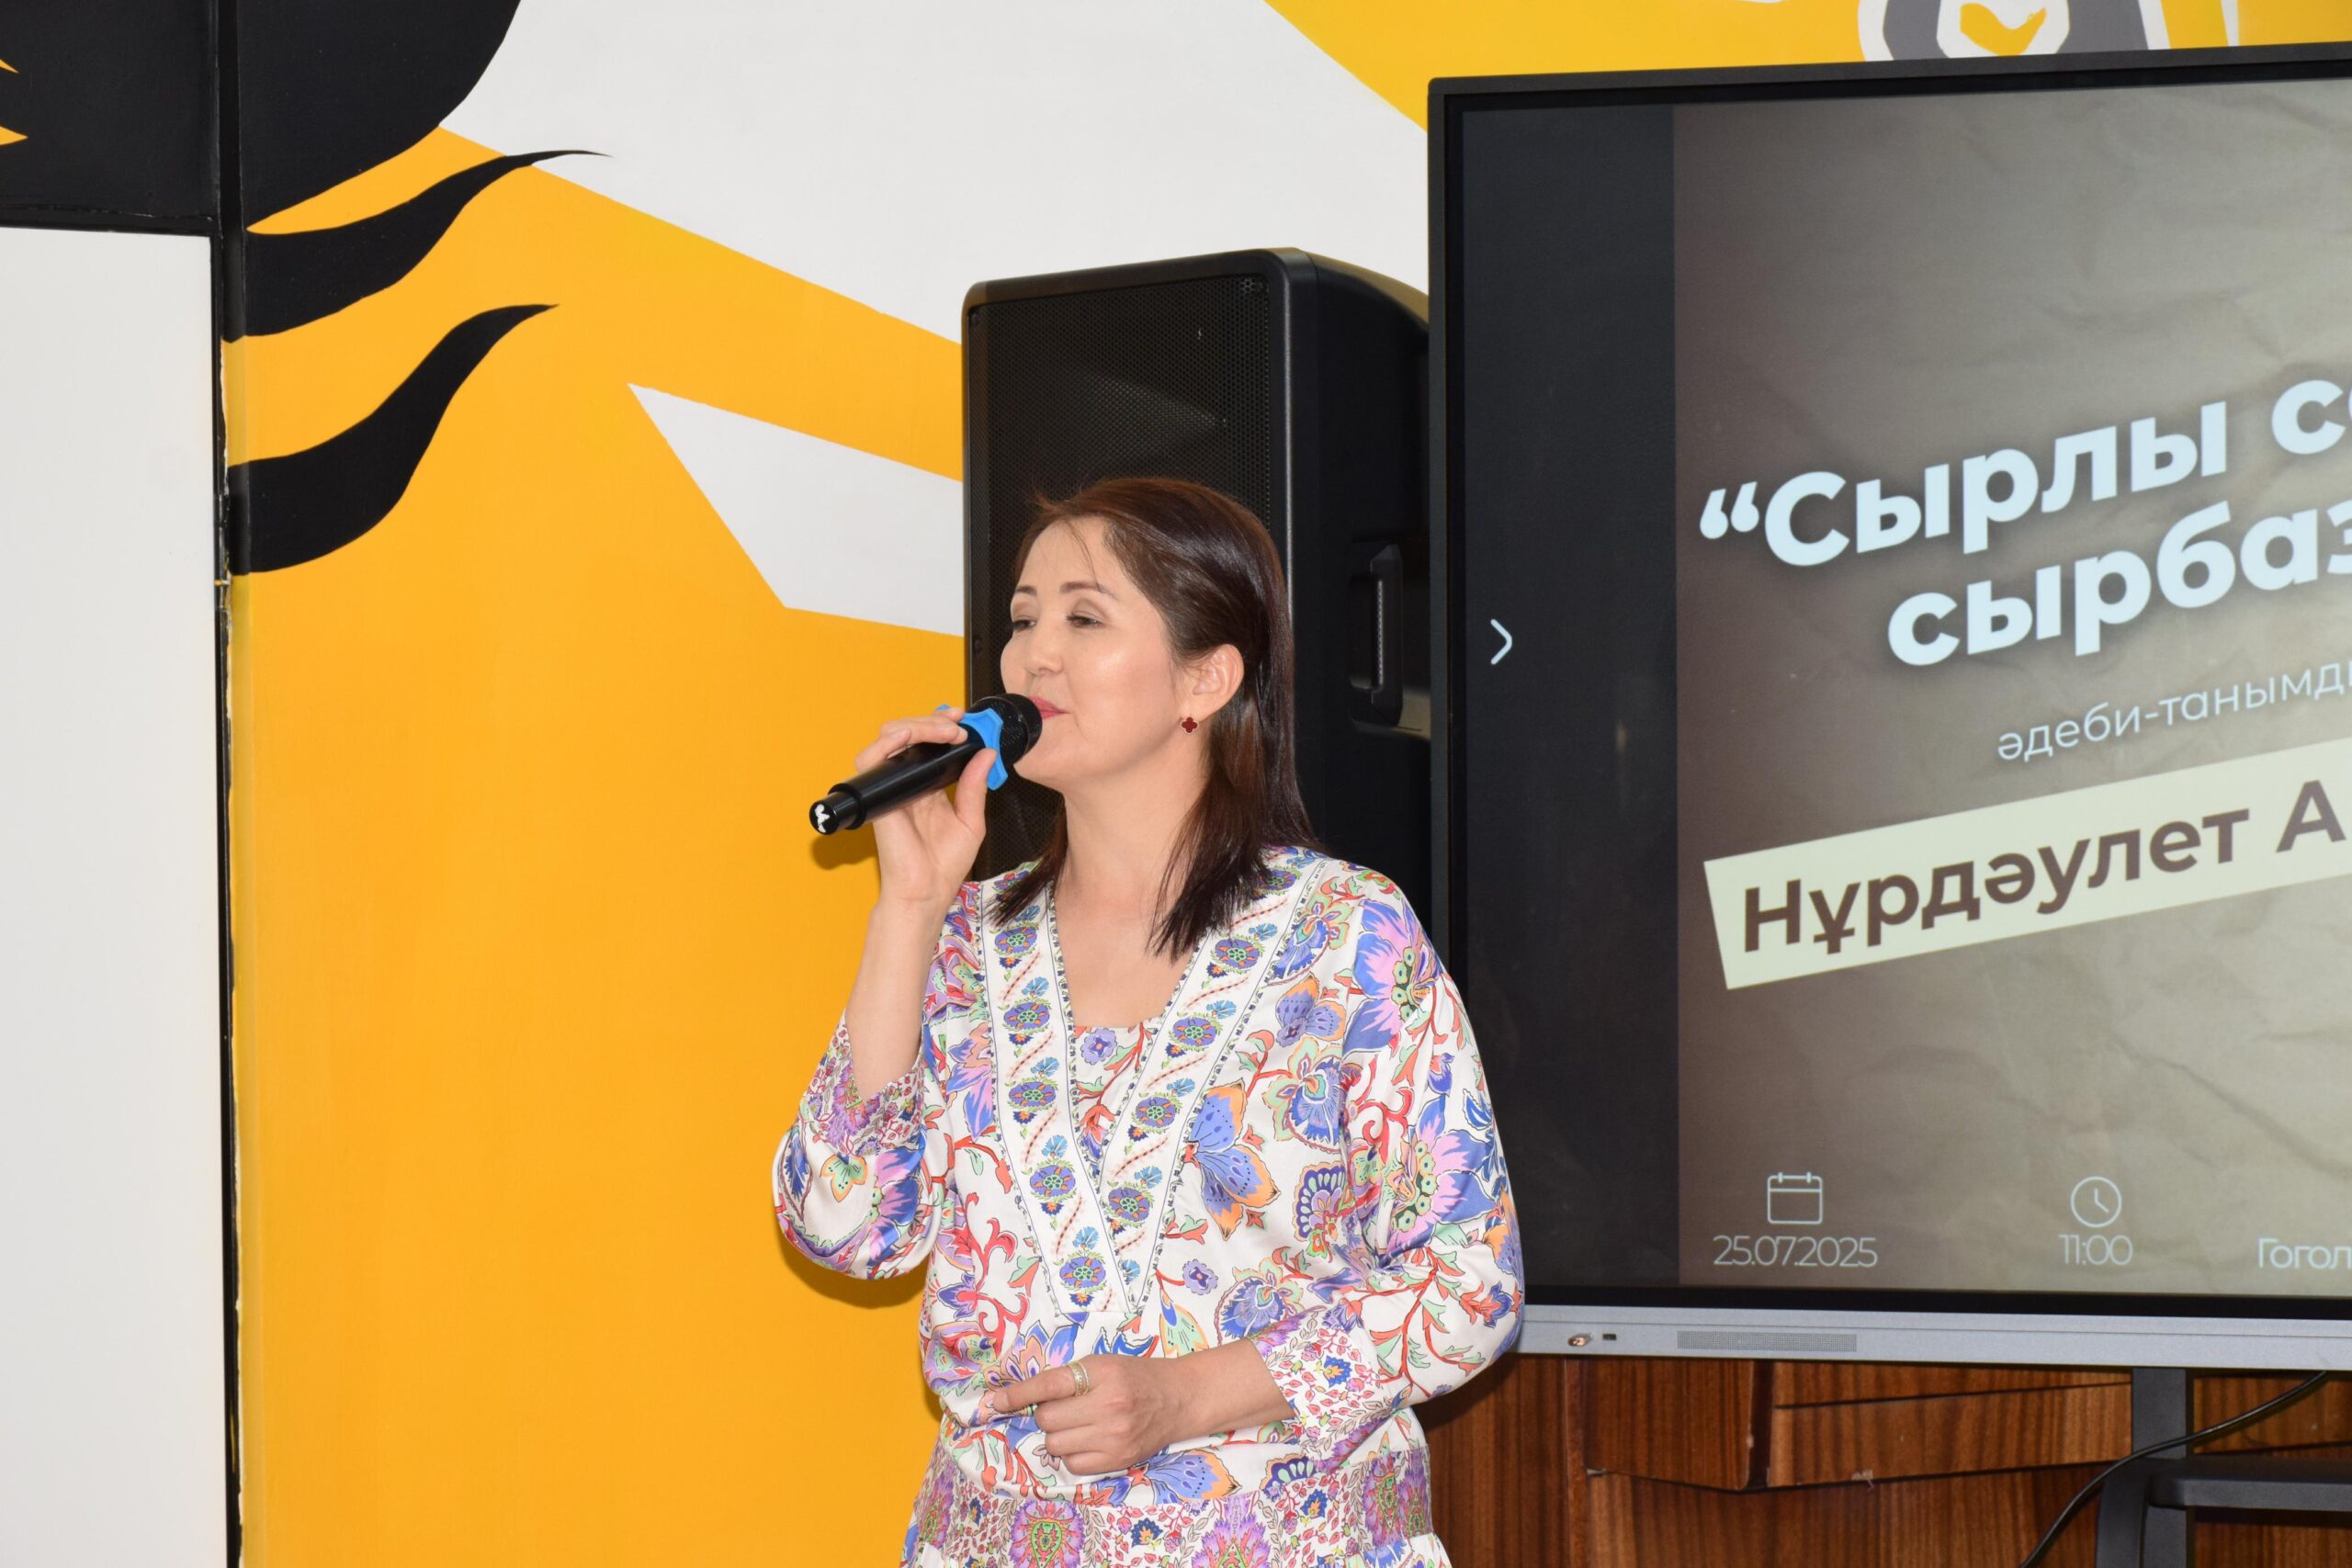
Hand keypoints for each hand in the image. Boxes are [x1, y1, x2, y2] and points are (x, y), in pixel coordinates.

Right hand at [852, 707, 994, 915]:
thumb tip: (986, 754)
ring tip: (944, 731)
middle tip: (957, 725)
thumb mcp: (971, 821)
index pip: (929, 742)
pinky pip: (869, 759)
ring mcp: (891, 787)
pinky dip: (886, 742)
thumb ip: (975, 787)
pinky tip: (909, 737)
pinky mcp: (879, 796)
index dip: (941, 724)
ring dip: (917, 726)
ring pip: (889, 737)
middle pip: (908, 733)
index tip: (963, 719)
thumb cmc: (944, 865)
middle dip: (933, 720)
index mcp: (929, 786)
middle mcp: (908, 783)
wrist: (927, 892)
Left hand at [982, 1356, 1190, 1475]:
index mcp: (1101, 1374)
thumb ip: (1066, 1379)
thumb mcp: (1102, 1365)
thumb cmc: (1135, 1377)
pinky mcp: (1117, 1461)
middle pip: (1047, 1419)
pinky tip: (1088, 1441)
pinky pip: (1072, 1465)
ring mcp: (1113, 1436)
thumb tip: (1020, 1398)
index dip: (1017, 1395)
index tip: (994, 1403)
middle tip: (1068, 1408)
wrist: (1178, 1399)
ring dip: (1058, 1435)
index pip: (1048, 1385)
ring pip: (1055, 1445)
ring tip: (1080, 1425)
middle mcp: (1107, 1406)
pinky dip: (1072, 1455)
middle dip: (1049, 1414)